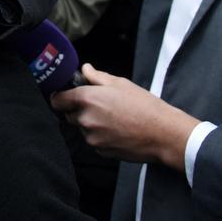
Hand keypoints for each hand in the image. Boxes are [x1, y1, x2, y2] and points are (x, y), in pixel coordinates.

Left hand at [51, 64, 199, 170]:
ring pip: (82, 129)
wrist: (164, 134)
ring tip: (113, 119)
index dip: (61, 97)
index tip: (67, 96)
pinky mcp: (101, 151)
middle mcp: (85, 119)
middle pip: (69, 115)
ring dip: (90, 124)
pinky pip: (94, 141)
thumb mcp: (120, 84)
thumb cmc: (145, 106)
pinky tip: (118, 130)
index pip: (57, 100)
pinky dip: (100, 136)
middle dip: (78, 110)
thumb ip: (96, 77)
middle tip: (99, 106)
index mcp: (86, 99)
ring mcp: (92, 138)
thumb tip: (85, 70)